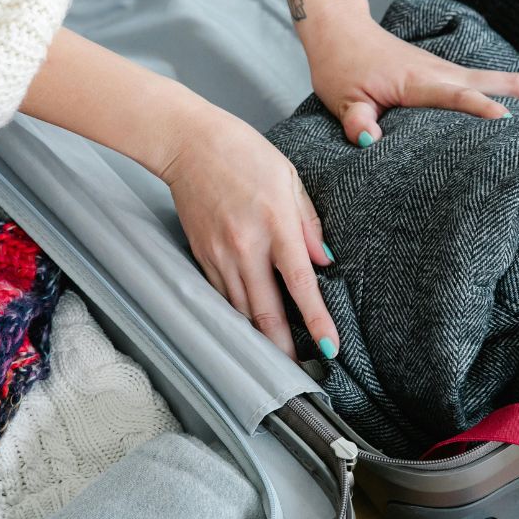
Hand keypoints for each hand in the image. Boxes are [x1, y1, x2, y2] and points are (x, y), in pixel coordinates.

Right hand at [159, 107, 337, 358]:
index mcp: (276, 225)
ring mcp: (219, 255)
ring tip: (276, 359)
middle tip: (297, 375)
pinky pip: (222, 295)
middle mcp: (246, 247)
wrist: (189, 143)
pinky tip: (248, 327)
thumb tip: (325, 259)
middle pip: (265, 312)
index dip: (316, 321)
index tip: (329, 348)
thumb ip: (308, 223)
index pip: (301, 285)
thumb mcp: (289, 178)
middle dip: (282, 349)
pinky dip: (236, 315)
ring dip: (258, 338)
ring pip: (240, 310)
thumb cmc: (243, 153)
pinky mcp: (201, 255)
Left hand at [271, 0, 518, 145]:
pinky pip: (493, 83)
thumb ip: (356, 121)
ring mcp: (451, 70)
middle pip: (503, 82)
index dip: (484, 110)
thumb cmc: (341, 66)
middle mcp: (445, 72)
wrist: (341, 30)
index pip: (460, 95)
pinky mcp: (450, 74)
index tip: (510, 126)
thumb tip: (369, 142)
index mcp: (420, 81)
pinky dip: (518, 97)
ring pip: (505, 81)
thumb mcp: (341, 99)